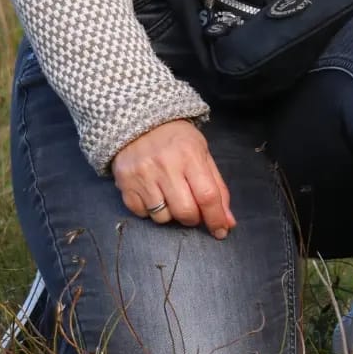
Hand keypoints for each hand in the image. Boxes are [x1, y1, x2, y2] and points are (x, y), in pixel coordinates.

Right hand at [111, 119, 235, 238]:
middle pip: (185, 212)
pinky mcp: (125, 185)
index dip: (216, 218)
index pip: (207, 196)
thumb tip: (227, 222)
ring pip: (162, 218)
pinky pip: (142, 214)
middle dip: (193, 218)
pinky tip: (153, 193)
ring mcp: (142, 176)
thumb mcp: (202, 154)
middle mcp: (165, 166)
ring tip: (170, 196)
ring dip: (171, 214)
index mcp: (190, 155)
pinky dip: (151, 211)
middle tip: (192, 210)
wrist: (138, 121)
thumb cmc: (177, 140)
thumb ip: (217, 187)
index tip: (220, 231)